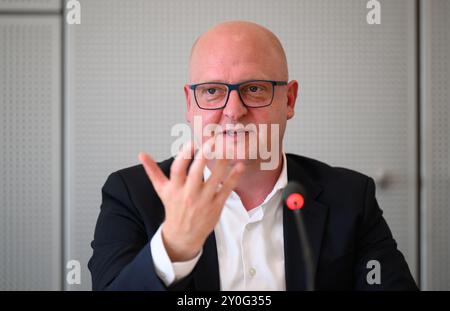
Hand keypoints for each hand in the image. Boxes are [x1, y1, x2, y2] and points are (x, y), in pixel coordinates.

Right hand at [138, 140, 244, 261]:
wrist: (183, 235)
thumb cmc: (173, 208)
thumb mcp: (162, 190)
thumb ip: (152, 171)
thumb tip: (141, 154)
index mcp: (175, 189)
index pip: (178, 170)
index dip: (184, 156)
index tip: (191, 142)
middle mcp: (189, 194)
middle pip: (196, 173)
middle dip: (204, 156)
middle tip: (212, 141)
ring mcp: (204, 200)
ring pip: (214, 179)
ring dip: (221, 163)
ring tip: (227, 148)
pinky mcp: (216, 206)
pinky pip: (226, 190)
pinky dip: (234, 177)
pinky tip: (239, 165)